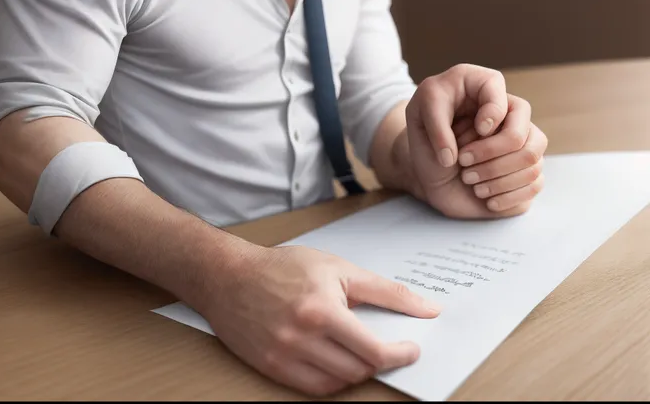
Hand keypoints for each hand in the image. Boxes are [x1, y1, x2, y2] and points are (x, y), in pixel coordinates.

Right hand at [200, 246, 440, 396]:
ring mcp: (282, 356)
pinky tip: (335, 361)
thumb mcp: (338, 268)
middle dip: (379, 362)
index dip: (400, 355)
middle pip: (357, 370)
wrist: (228, 276)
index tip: (411, 350)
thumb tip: (427, 309)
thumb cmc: (282, 267)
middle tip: (386, 347)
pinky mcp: (269, 367)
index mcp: (320, 310)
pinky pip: (311, 388)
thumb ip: (386, 291)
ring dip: (356, 372)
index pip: (373, 351)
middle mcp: (300, 338)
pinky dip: (331, 380)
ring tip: (358, 351)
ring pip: (337, 383)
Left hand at [397, 64, 547, 218]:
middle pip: (521, 133)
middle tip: (462, 162)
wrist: (430, 172)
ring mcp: (524, 141)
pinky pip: (536, 183)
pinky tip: (486, 198)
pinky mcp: (527, 169)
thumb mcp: (420, 126)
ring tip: (469, 181)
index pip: (500, 91)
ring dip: (497, 177)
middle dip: (489, 154)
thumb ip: (435, 130)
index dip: (491, 114)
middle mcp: (510, 112)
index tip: (476, 130)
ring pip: (531, 159)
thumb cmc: (426, 142)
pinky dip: (508, 196)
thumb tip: (452, 156)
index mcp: (483, 86)